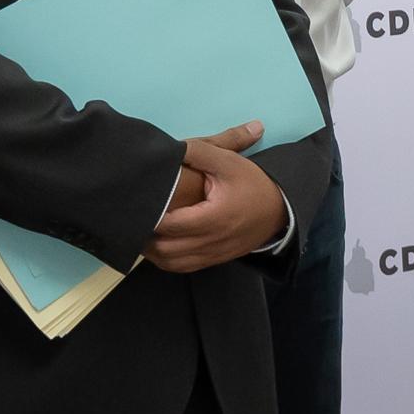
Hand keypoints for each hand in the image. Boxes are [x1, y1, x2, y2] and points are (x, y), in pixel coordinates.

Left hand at [147, 122, 285, 270]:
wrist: (281, 209)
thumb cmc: (253, 184)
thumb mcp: (228, 161)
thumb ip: (199, 151)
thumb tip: (173, 146)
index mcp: (213, 218)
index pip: (169, 224)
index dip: (149, 216)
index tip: (136, 204)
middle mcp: (212, 241)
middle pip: (165, 249)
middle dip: (145, 236)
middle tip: (132, 219)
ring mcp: (213, 254)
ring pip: (171, 263)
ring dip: (152, 251)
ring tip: (140, 231)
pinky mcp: (214, 259)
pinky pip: (183, 267)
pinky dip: (166, 259)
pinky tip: (158, 244)